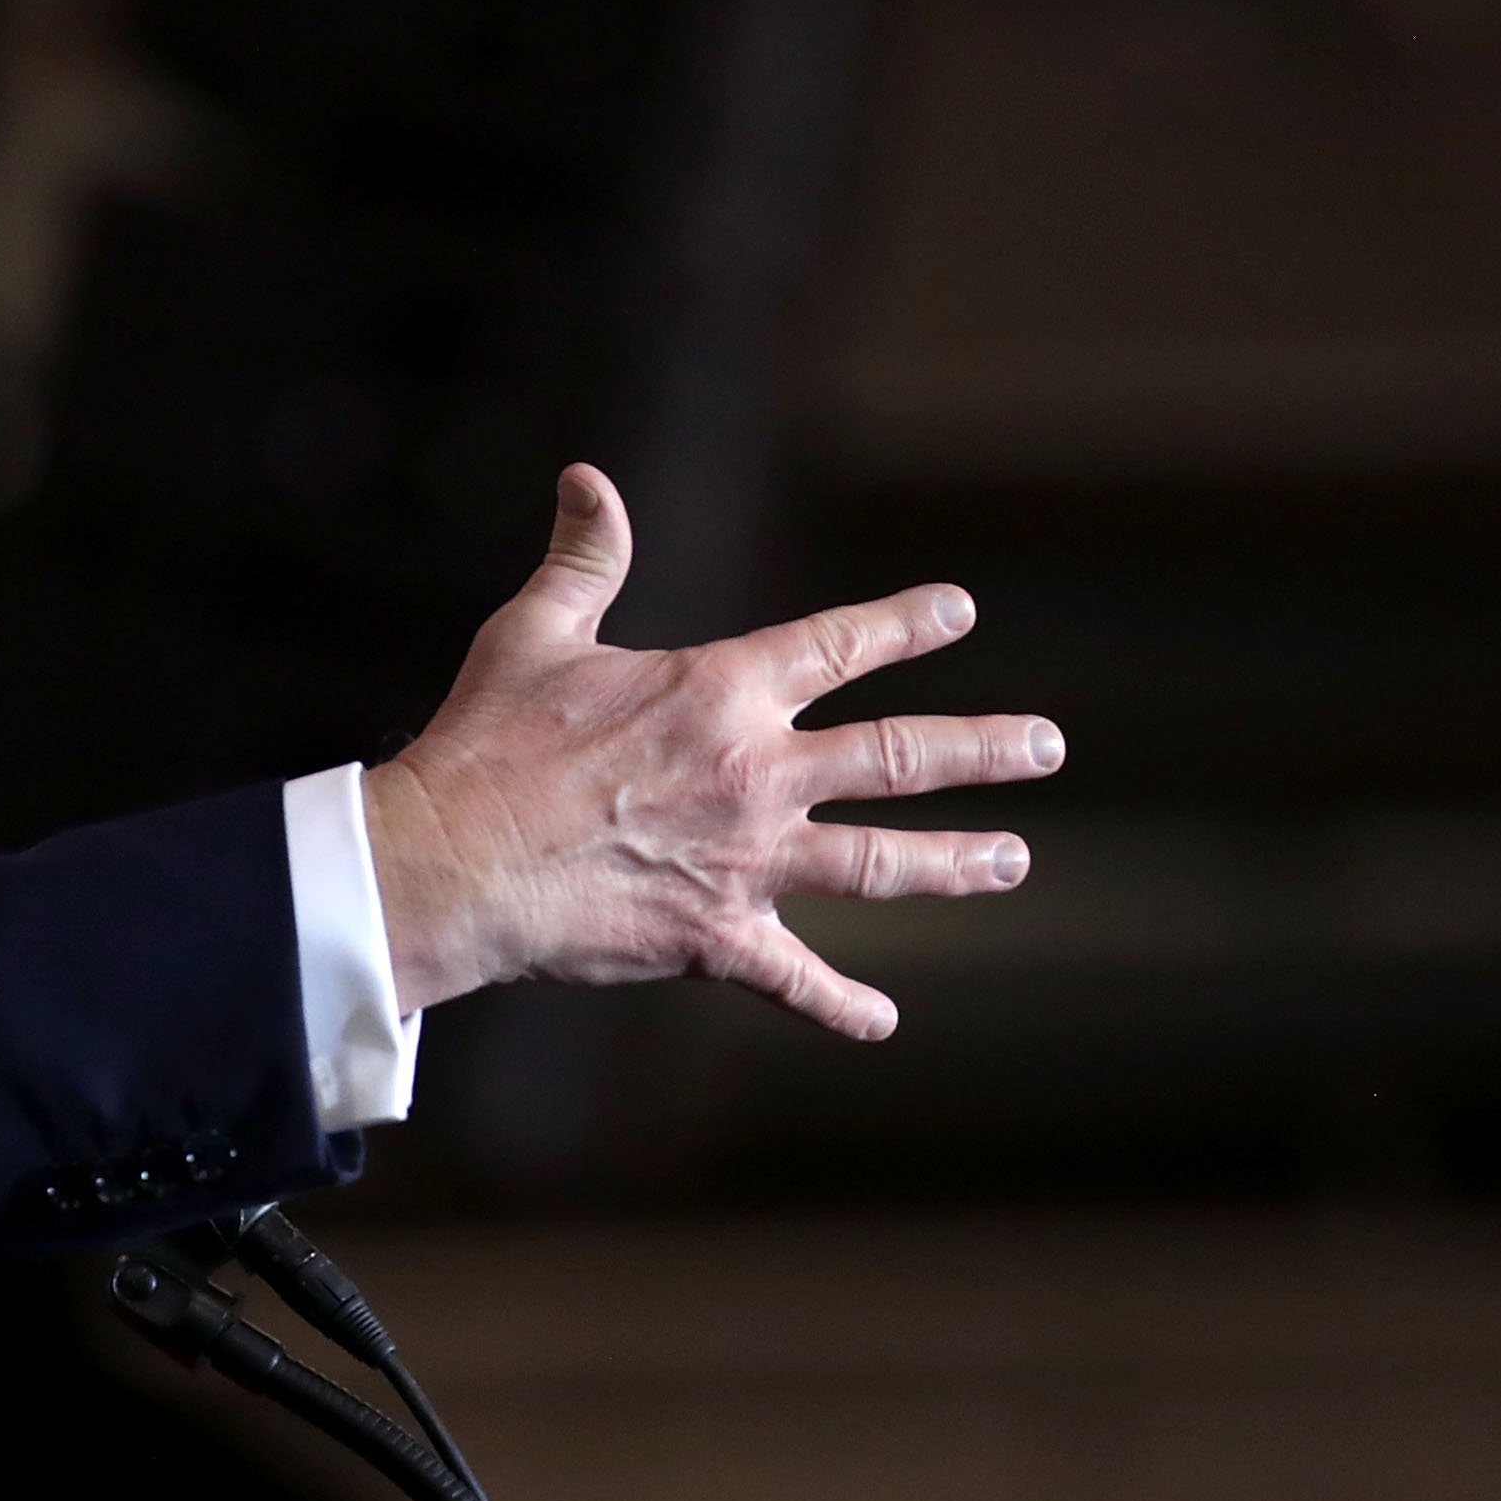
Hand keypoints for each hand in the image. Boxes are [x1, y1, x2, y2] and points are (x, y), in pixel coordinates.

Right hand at [362, 464, 1063, 1035]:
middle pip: (899, 756)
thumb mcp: (534, 632)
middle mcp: (756, 772)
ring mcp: (746, 862)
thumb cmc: (486, 743)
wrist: (452, 863)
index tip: (959, 612)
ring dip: (955, 863)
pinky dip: (840, 1005)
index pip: (838, 645)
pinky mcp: (715, 939)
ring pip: (880, 862)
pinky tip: (882, 1021)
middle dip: (984, 747)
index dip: (905, 623)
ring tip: (1014, 862)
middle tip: (1047, 745)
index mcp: (720, 691)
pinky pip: (794, 979)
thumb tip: (587, 479)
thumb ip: (584, 559)